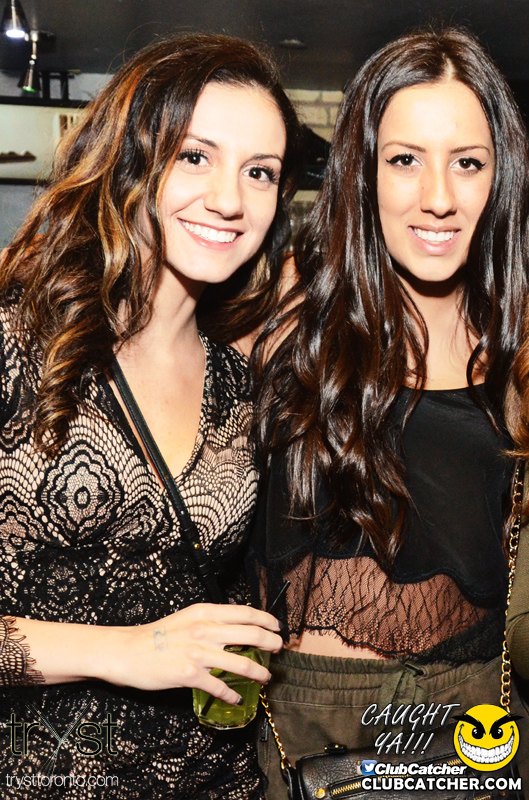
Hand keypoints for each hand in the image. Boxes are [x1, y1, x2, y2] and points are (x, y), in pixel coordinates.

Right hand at [107, 603, 281, 703]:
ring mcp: (198, 652)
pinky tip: (237, 698)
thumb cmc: (157, 635)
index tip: (277, 627)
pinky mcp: (189, 675)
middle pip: (251, 634)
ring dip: (259, 672)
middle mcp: (205, 629)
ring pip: (242, 663)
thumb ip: (210, 622)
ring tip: (266, 677)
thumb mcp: (187, 618)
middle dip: (271, 643)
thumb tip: (235, 629)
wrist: (127, 650)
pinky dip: (232, 694)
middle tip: (279, 650)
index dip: (267, 620)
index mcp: (205, 612)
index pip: (246, 613)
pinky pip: (219, 687)